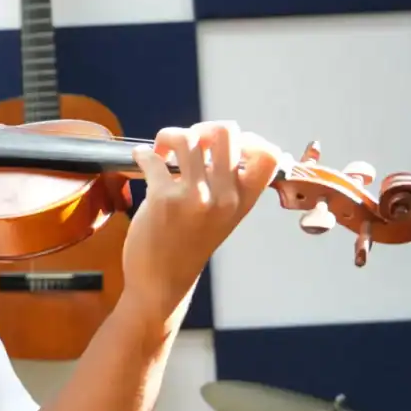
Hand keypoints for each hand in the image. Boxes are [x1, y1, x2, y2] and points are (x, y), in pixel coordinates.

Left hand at [121, 120, 282, 319]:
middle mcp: (224, 197)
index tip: (224, 146)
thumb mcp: (223, 218)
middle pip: (226, 131)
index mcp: (242, 201)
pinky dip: (143, 154)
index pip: (269, 155)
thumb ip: (228, 185)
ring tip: (163, 151)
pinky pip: (152, 157)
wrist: (162, 283)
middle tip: (189, 142)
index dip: (248, 139)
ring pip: (186, 137)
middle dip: (202, 128)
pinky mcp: (163, 199)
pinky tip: (142, 159)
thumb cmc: (188, 247)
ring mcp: (195, 197)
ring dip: (168, 137)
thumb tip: (217, 142)